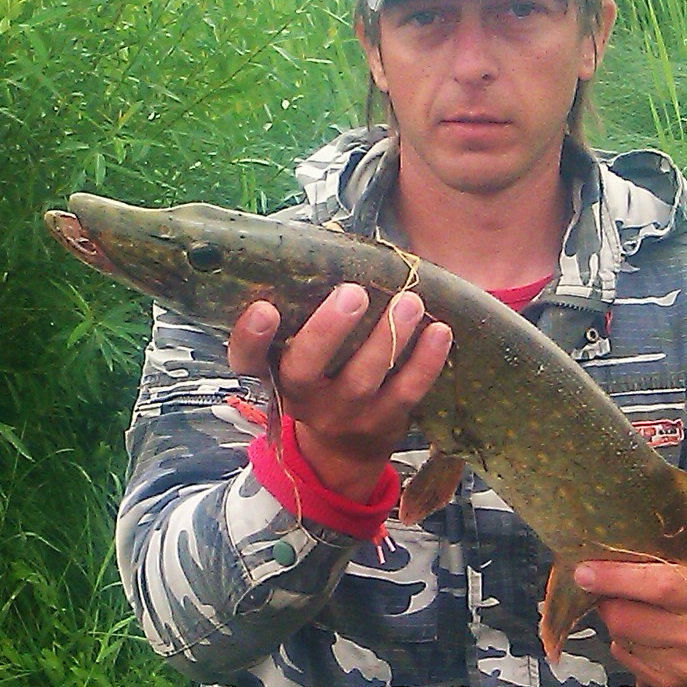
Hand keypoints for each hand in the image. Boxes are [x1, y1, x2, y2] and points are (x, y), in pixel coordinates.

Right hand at [227, 284, 451, 499]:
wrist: (344, 447)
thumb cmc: (322, 374)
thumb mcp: (299, 352)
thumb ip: (306, 309)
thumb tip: (335, 239)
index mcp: (274, 372)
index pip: (247, 360)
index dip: (250, 337)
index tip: (264, 308)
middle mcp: (302, 397)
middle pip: (305, 368)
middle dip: (328, 331)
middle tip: (353, 294)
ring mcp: (343, 413)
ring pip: (363, 378)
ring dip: (388, 337)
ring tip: (409, 301)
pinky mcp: (383, 420)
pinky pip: (406, 392)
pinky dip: (425, 362)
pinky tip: (439, 331)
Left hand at [577, 561, 686, 686]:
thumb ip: (677, 566)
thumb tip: (618, 557)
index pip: (655, 586)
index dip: (613, 578)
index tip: (583, 570)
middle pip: (626, 618)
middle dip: (607, 600)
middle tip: (608, 586)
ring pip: (623, 640)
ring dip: (618, 621)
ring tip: (635, 608)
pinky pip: (631, 661)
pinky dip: (629, 643)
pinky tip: (648, 633)